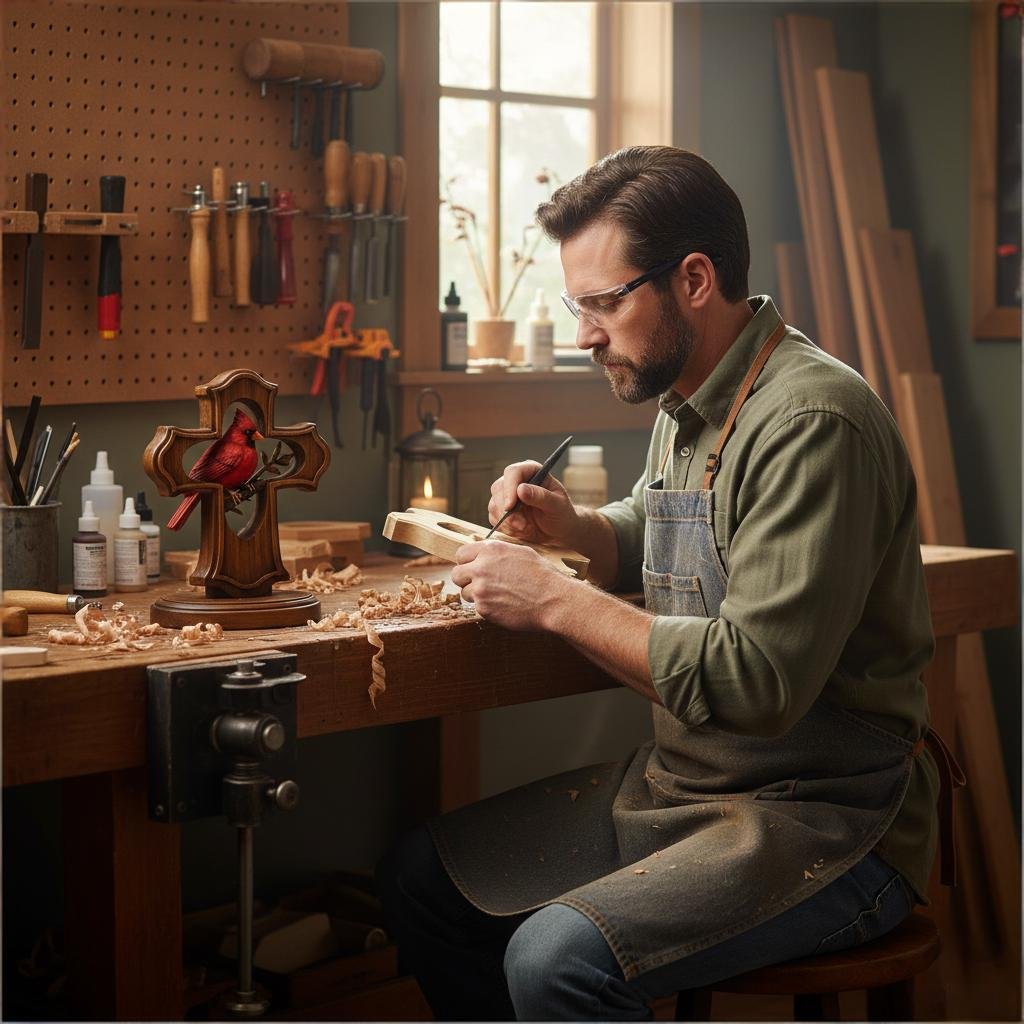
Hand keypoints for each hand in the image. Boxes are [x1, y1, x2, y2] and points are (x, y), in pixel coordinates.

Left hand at [451, 540, 569, 631]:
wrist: (553, 599)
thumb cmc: (542, 575)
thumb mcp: (520, 552)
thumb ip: (497, 553)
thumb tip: (484, 554)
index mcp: (490, 549)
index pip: (461, 554)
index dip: (467, 562)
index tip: (473, 568)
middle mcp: (481, 567)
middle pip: (456, 574)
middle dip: (466, 580)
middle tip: (481, 585)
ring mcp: (480, 588)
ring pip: (464, 593)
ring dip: (476, 596)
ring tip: (497, 596)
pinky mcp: (483, 608)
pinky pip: (476, 608)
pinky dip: (487, 608)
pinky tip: (503, 605)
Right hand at [488, 461, 579, 548]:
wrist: (558, 531)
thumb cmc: (562, 514)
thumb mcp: (557, 505)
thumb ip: (541, 496)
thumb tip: (521, 489)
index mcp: (531, 471)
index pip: (513, 472)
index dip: (509, 487)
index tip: (510, 506)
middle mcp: (516, 481)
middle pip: (498, 488)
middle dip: (507, 510)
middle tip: (522, 526)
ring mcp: (506, 495)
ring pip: (494, 505)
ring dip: (508, 522)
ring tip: (527, 529)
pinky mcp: (501, 511)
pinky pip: (494, 518)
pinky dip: (507, 528)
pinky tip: (522, 531)